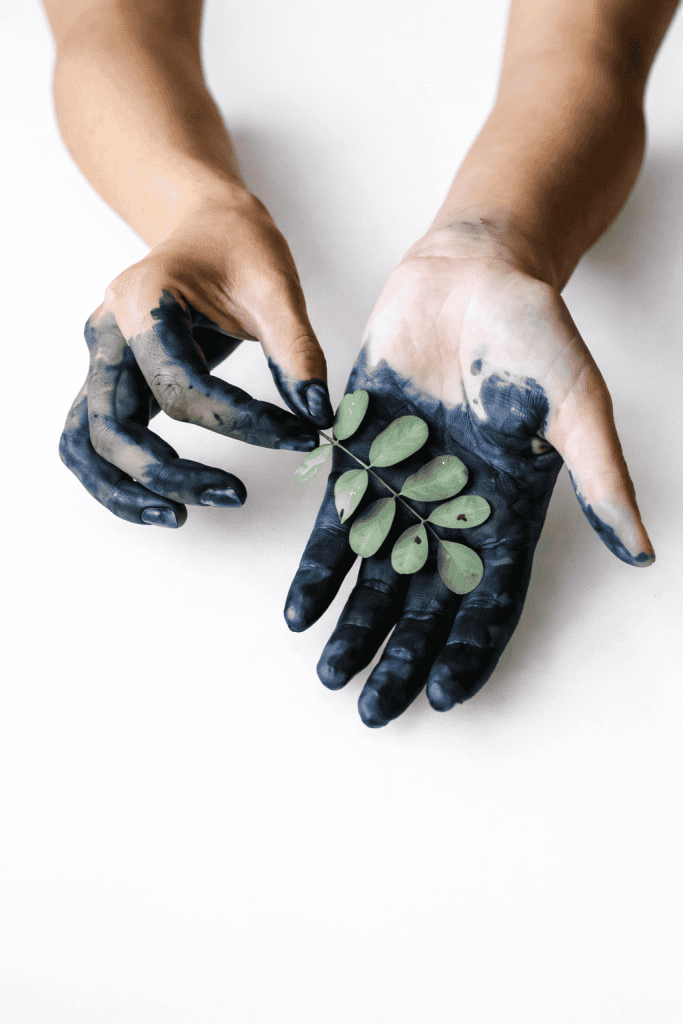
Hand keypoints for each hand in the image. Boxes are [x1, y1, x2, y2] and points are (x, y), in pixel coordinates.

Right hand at [60, 192, 332, 526]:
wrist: (205, 224)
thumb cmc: (238, 246)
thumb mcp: (276, 286)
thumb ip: (296, 350)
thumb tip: (317, 415)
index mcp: (143, 302)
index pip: (180, 387)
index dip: (242, 423)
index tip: (300, 435)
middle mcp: (108, 334)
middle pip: (116, 426)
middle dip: (172, 472)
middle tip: (234, 495)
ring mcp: (101, 359)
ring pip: (87, 442)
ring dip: (126, 489)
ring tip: (178, 517)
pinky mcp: (110, 380)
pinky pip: (91, 440)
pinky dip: (114, 478)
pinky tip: (158, 501)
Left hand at [284, 223, 653, 725]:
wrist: (469, 274)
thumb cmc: (533, 333)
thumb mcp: (577, 403)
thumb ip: (600, 475)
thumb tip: (641, 550)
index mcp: (508, 509)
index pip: (489, 598)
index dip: (468, 649)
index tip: (441, 696)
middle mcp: (454, 510)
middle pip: (425, 603)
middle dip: (399, 656)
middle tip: (372, 711)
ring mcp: (404, 486)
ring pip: (376, 575)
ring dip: (354, 626)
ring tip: (331, 675)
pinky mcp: (361, 456)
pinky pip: (338, 524)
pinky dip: (320, 569)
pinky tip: (300, 610)